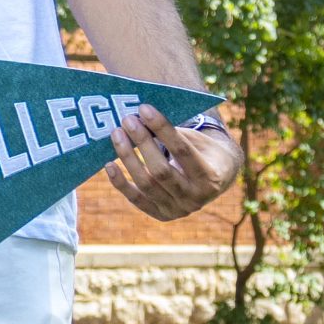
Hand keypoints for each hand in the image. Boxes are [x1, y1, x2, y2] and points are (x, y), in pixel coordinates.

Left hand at [104, 108, 239, 220]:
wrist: (215, 180)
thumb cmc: (202, 152)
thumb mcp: (197, 141)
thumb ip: (173, 132)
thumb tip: (139, 115)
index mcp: (210, 177)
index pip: (182, 151)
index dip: (162, 129)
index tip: (144, 109)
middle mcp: (195, 198)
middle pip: (162, 170)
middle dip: (142, 142)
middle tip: (127, 119)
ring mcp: (178, 209)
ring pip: (146, 184)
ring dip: (128, 157)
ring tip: (117, 133)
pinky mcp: (161, 214)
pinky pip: (136, 199)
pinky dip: (120, 182)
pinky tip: (108, 164)